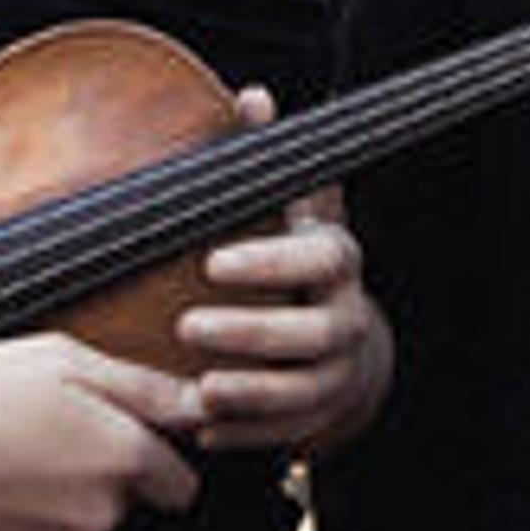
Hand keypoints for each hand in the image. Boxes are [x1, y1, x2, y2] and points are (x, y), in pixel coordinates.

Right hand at [0, 334, 201, 530]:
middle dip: (99, 472)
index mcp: (121, 457)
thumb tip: (198, 405)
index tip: (131, 438)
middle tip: (42, 428)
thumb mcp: (62, 359)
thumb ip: (143, 387)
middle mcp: (97, 513)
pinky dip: (12, 519)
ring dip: (53, 495)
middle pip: (123, 501)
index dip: (159, 458)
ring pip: (74, 523)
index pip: (180, 483)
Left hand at [177, 89, 395, 456]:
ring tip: (196, 392)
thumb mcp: (287, 205)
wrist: (341, 339)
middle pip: (310, 334)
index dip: (269, 263)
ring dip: (249, 393)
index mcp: (335, 262)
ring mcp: (334, 373)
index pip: (317, 260)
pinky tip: (200, 431)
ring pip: (300, 392)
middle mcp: (343, 318)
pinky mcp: (316, 416)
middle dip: (250, 333)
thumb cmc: (294, 259)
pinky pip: (284, 433)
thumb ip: (262, 157)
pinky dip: (243, 435)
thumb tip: (253, 96)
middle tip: (186, 327)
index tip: (212, 263)